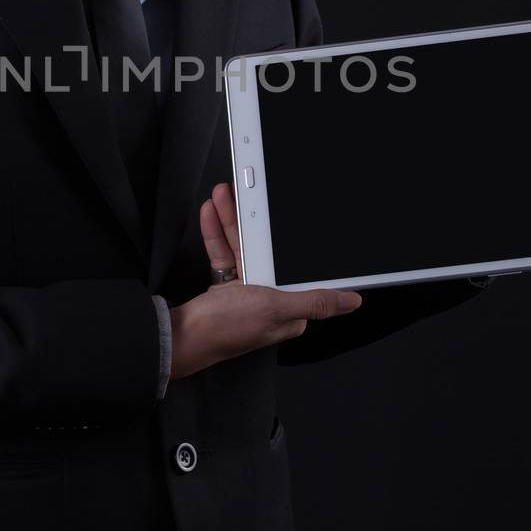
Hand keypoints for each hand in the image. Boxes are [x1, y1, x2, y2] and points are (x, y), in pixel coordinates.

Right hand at [169, 181, 361, 380]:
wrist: (179, 338)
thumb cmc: (226, 329)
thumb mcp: (275, 309)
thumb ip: (312, 301)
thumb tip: (352, 301)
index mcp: (288, 307)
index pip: (299, 269)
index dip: (296, 241)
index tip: (291, 213)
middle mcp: (269, 298)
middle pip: (268, 250)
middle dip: (256, 220)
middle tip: (249, 193)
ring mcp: (246, 291)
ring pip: (244, 246)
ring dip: (233, 221)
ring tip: (226, 196)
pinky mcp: (225, 286)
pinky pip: (225, 253)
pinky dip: (218, 234)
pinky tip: (212, 214)